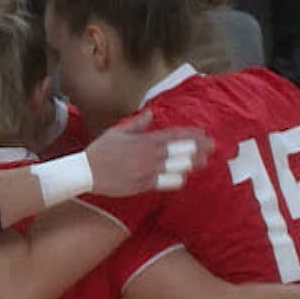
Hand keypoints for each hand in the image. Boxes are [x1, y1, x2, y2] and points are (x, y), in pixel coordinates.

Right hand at [84, 110, 214, 196]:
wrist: (86, 172)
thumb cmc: (100, 151)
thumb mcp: (118, 131)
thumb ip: (137, 123)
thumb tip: (151, 113)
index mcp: (143, 140)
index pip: (173, 135)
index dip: (190, 134)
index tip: (203, 133)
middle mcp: (148, 155)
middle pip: (179, 150)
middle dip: (198, 147)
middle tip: (213, 146)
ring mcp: (146, 171)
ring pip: (175, 166)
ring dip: (191, 163)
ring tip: (205, 161)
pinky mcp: (142, 185)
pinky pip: (163, 182)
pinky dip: (175, 179)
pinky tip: (184, 178)